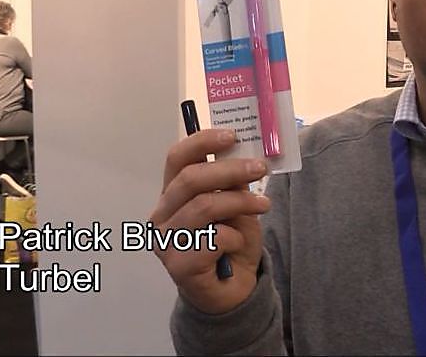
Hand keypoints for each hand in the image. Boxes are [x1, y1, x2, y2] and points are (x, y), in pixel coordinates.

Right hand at [151, 129, 270, 313]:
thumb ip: (233, 183)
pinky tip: (237, 244)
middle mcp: (161, 215)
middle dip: (230, 170)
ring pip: (204, 206)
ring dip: (240, 203)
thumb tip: (245, 155)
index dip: (202, 142)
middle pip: (190, 179)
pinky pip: (212, 239)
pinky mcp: (177, 265)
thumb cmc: (230, 242)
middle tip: (260, 168)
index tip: (232, 136)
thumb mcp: (236, 206)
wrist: (232, 289)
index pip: (177, 158)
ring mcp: (165, 241)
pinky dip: (234, 237)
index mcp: (172, 194)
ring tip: (264, 207)